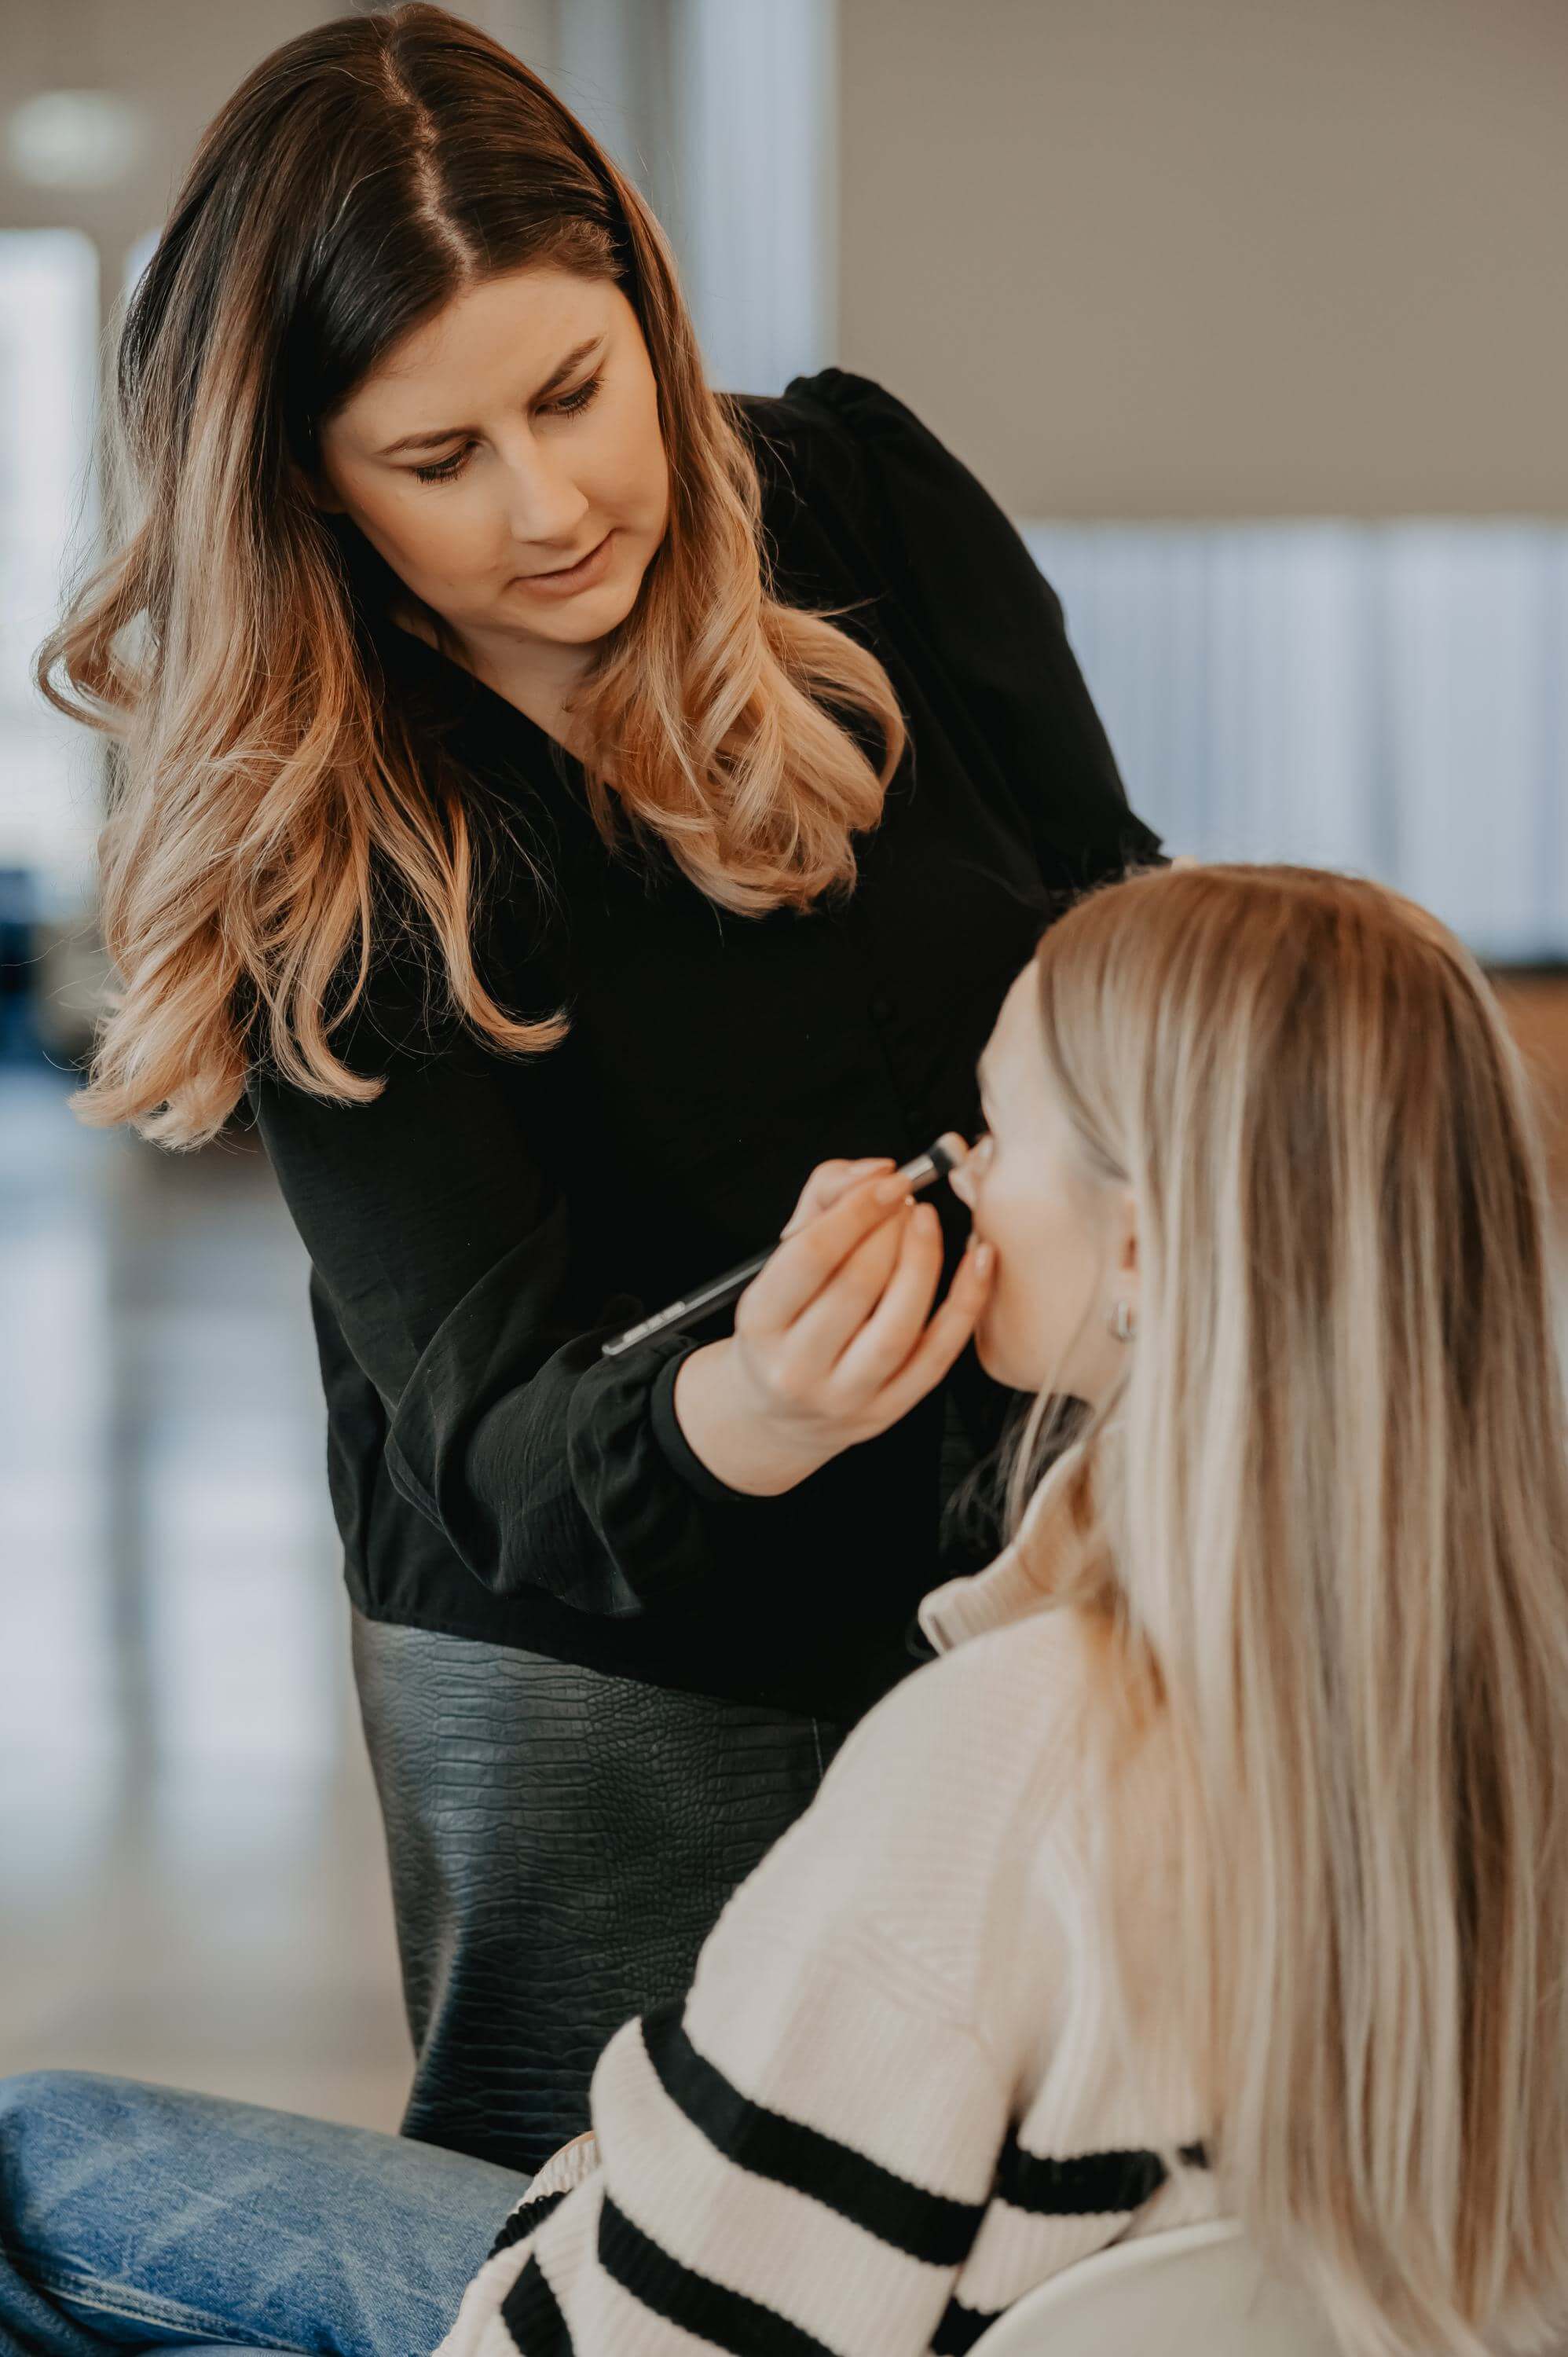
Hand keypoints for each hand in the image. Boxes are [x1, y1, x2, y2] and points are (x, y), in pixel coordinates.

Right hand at [671, 1147, 992, 1496]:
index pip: (811, 1255)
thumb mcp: (780, 1259)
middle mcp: (796, 1366)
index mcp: (760, 1322)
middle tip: (906, 1200)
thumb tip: (876, 1170)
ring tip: (927, 1222)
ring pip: (898, 1324)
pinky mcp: (888, 1411)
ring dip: (924, 1260)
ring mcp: (844, 1396)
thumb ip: (823, 1199)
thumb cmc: (783, 1321)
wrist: (778, 1412)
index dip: (858, 1209)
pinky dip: (965, 1303)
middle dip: (891, 1230)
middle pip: (857, 1285)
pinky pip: (936, 1355)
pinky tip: (978, 1260)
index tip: (890, 1181)